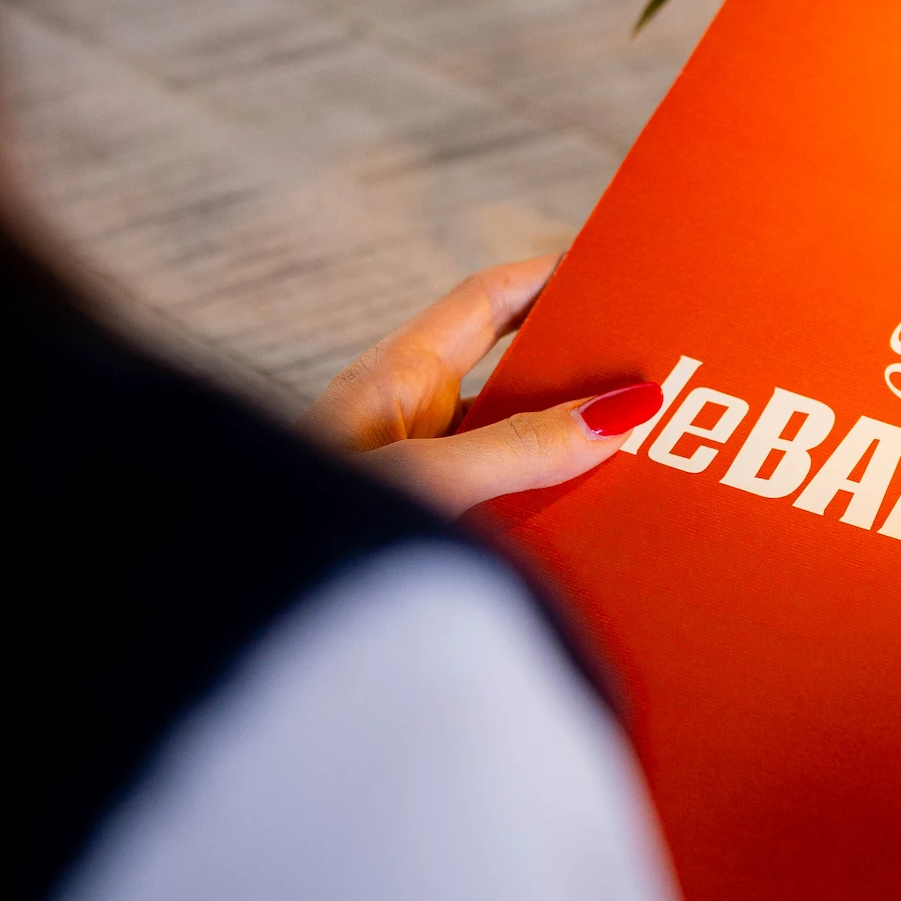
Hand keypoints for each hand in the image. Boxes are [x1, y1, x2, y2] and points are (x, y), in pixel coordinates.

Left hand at [301, 256, 661, 515]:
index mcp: (392, 378)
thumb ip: (520, 451)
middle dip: (580, 372)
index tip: (617, 265)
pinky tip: (594, 534)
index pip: (488, 301)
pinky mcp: (420, 537)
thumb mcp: (427, 481)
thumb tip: (618, 412)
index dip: (550, 276)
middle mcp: (403, 420)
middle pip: (511, 376)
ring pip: (508, 450)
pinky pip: (497, 508)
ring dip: (568, 453)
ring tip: (652, 455)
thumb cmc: (299, 536)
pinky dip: (544, 511)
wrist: (237, 634)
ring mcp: (412, 481)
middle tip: (662, 368)